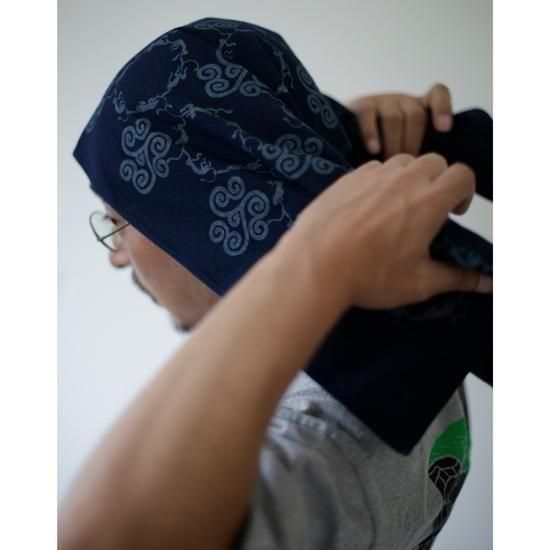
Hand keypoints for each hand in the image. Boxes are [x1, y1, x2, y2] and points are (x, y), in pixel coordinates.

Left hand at [286, 153, 490, 310]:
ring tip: (397, 207)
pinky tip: (368, 207)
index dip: (464, 191)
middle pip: (435, 162)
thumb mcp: (419, 282)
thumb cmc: (369, 275)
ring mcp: (372, 175)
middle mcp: (403, 179)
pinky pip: (372, 168)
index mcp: (429, 200)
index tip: (453, 212)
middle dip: (438, 181)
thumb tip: (487, 283)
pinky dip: (379, 180)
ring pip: (402, 162)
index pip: (463, 174)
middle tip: (426, 209)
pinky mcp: (347, 178)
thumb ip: (457, 278)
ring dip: (408, 177)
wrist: (315, 265)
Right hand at [348, 84, 452, 158]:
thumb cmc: (382, 152)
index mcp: (418, 109)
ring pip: (395, 118)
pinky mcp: (361, 105)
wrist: (345, 140)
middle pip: (416, 115)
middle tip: (406, 166)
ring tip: (389, 163)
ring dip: (393, 143)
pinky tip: (373, 150)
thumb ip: (418, 151)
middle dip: (412, 143)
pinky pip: (369, 116)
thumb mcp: (404, 147)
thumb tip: (428, 168)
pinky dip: (372, 134)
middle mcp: (402, 101)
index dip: (442, 108)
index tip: (444, 129)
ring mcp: (382, 101)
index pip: (437, 94)